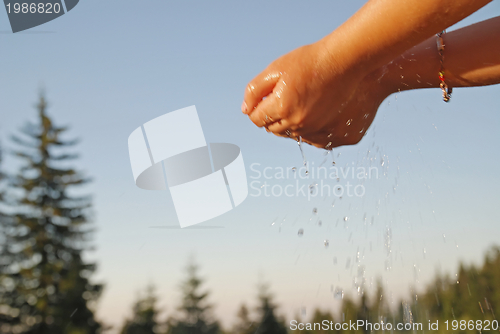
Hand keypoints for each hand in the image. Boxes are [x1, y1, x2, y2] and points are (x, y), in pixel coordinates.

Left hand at [241, 39, 387, 147]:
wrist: (346, 61)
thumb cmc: (309, 62)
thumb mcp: (275, 69)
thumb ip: (254, 91)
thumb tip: (246, 110)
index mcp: (282, 108)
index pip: (257, 119)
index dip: (259, 108)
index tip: (267, 98)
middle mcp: (298, 125)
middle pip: (273, 129)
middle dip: (273, 116)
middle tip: (286, 97)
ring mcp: (318, 132)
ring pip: (293, 135)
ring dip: (292, 123)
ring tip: (302, 102)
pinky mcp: (335, 136)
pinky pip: (315, 139)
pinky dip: (312, 129)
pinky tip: (317, 111)